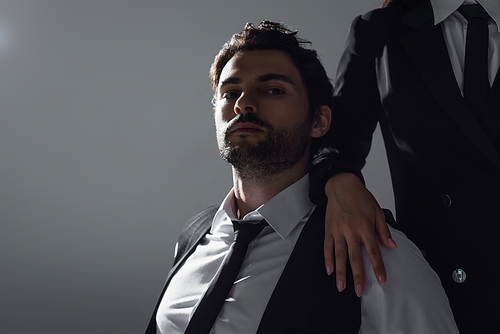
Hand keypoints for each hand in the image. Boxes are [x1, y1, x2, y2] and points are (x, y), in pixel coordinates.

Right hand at [324, 173, 395, 296]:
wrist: (342, 185)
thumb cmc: (360, 197)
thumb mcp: (377, 211)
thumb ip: (383, 230)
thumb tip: (391, 245)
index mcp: (365, 227)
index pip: (373, 251)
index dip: (378, 267)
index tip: (381, 280)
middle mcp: (351, 230)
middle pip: (355, 257)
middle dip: (357, 276)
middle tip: (359, 290)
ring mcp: (338, 230)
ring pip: (339, 255)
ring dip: (341, 272)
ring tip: (341, 286)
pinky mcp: (329, 229)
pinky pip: (328, 247)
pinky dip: (328, 259)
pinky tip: (330, 270)